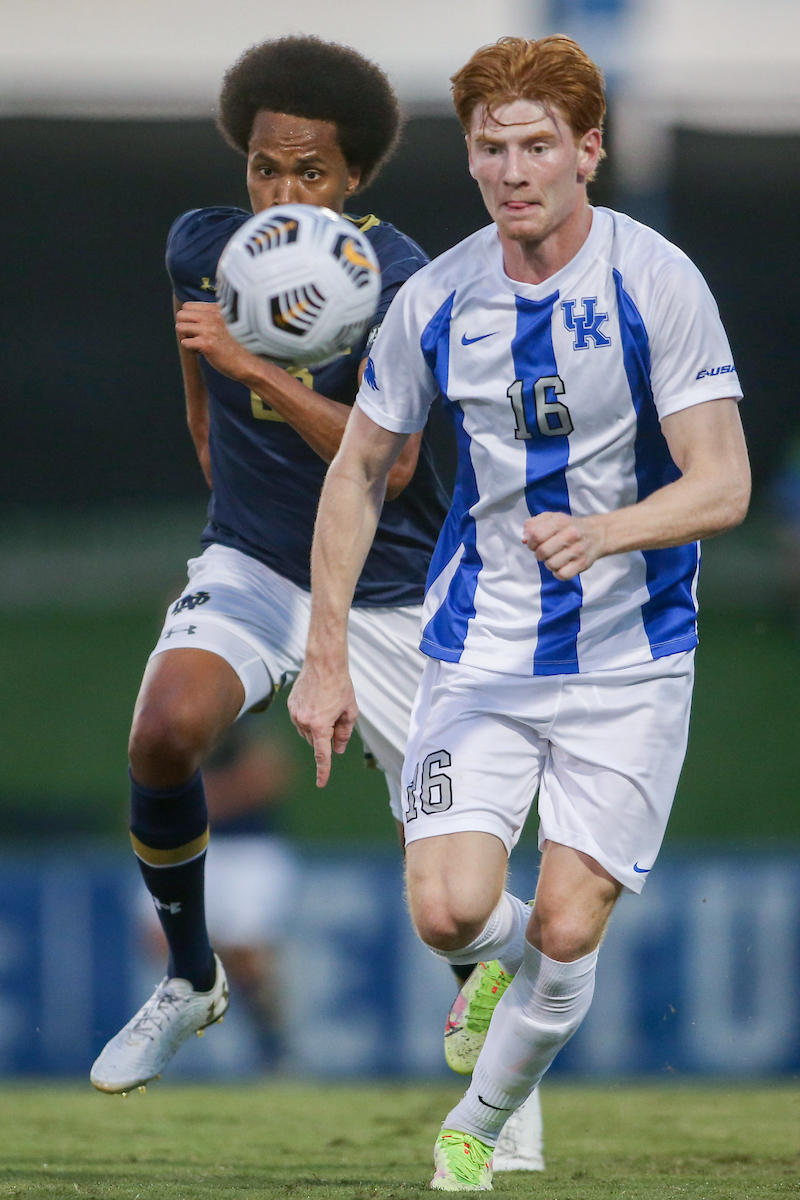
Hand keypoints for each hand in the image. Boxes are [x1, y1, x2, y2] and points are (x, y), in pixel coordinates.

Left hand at [176, 302, 261, 383]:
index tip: (199, 330)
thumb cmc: (239, 346)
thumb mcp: (228, 324)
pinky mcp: (207, 344)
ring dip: (185, 339)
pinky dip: (191, 351)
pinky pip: (185, 343)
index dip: (189, 319)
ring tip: (199, 346)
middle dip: (184, 328)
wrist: (251, 364)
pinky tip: (203, 353)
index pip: (188, 306)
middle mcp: (213, 316)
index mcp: (218, 309)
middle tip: (195, 338)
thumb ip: (212, 317)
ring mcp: (210, 329)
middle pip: (181, 314)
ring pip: (179, 327)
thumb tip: (189, 317)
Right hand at [288, 657, 358, 787]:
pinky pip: (300, 720)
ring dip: (317, 727)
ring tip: (327, 706)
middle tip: (336, 718)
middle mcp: (304, 722)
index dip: (323, 771)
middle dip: (326, 736)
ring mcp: (295, 714)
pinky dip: (309, 718)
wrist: (324, 663)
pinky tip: (317, 702)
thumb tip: (338, 750)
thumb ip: (344, 733)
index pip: (321, 755)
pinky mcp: (290, 705)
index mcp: (320, 725)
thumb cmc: (340, 685)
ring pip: (306, 732)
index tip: (321, 784)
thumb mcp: (350, 711)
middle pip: (315, 741)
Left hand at [522, 511, 605, 579]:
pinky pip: (562, 575)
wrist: (597, 534)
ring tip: (554, 557)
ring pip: (551, 565)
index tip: (534, 543)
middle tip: (544, 551)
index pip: (536, 536)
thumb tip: (524, 539)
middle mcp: (571, 534)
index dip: (530, 542)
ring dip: (548, 564)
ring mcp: (578, 550)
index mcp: (560, 521)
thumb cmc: (568, 526)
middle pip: (542, 552)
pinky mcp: (582, 564)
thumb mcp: (551, 518)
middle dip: (538, 554)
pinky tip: (561, 566)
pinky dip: (558, 573)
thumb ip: (533, 525)